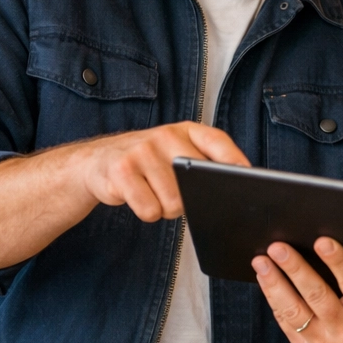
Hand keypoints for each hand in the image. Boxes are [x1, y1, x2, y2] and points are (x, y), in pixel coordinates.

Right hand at [80, 121, 249, 222]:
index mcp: (184, 130)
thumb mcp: (175, 152)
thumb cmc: (146, 162)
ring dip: (165, 208)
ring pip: (173, 203)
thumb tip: (235, 190)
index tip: (247, 177)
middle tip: (173, 191)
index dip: (235, 160)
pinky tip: (136, 196)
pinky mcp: (121, 171)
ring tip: (152, 192)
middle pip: (198, 184)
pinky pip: (149, 210)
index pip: (218, 142)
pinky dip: (146, 212)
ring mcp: (142, 151)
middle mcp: (165, 136)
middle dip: (190, 200)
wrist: (95, 162)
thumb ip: (202, 162)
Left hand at [252, 237, 342, 342]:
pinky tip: (266, 281)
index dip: (338, 261)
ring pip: (294, 311)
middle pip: (316, 295)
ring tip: (262, 263)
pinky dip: (274, 300)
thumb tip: (323, 244)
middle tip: (278, 248)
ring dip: (275, 284)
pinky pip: (286, 323)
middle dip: (294, 268)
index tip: (322, 241)